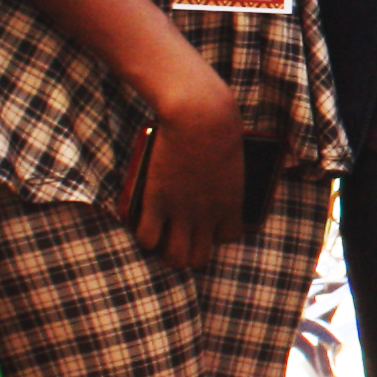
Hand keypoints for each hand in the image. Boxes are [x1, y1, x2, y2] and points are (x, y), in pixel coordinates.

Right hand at [135, 63, 244, 272]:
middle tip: (177, 234)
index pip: (228, 238)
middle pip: (199, 258)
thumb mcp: (231, 157)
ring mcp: (182, 210)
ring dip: (165, 251)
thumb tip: (216, 179)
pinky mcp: (158, 201)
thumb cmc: (218, 126)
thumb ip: (225, 176)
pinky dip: (144, 235)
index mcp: (231, 204)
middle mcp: (209, 214)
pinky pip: (147, 238)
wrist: (201, 117)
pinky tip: (145, 220)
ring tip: (159, 235)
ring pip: (174, 258)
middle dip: (188, 252)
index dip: (214, 232)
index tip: (205, 220)